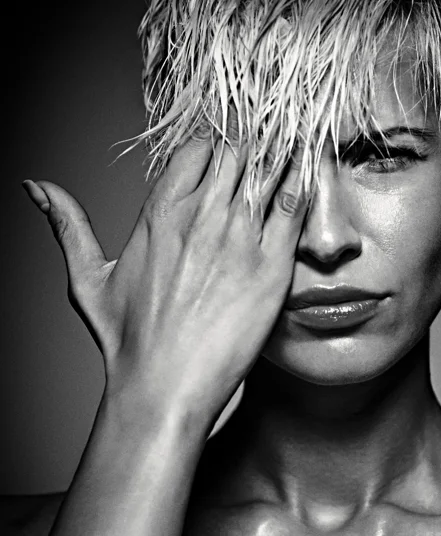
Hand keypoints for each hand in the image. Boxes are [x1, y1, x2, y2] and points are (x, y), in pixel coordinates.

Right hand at [22, 136, 307, 428]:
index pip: (198, 148)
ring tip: (291, 153)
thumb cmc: (129, 342)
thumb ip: (67, 225)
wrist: (165, 389)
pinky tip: (310, 174)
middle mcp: (202, 218)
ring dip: (281, 155)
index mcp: (160, 213)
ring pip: (269, 168)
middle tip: (266, 151)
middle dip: (252, 145)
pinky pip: (295, 205)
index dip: (215, 145)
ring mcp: (240, 239)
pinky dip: (303, 183)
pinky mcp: (272, 265)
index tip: (227, 155)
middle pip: (238, 151)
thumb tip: (35, 188)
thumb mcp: (88, 279)